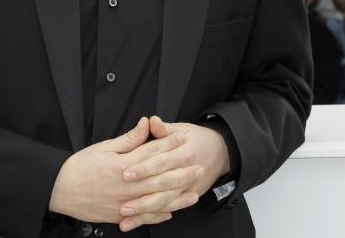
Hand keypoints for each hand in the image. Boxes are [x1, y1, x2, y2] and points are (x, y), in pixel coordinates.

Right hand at [49, 117, 199, 227]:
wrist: (60, 190)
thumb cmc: (80, 167)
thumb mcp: (103, 147)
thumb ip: (128, 139)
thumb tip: (145, 124)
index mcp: (123, 165)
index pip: (152, 153)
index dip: (169, 144)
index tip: (184, 138)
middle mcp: (127, 185)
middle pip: (160, 177)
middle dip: (181, 170)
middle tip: (198, 164)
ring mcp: (124, 202)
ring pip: (156, 199)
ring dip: (177, 195)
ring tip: (193, 191)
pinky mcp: (120, 215)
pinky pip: (143, 217)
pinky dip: (158, 215)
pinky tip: (171, 211)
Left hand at [118, 117, 229, 232]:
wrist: (222, 151)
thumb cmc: (198, 139)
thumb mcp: (182, 129)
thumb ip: (164, 128)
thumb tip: (150, 121)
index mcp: (184, 152)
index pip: (161, 162)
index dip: (143, 168)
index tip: (126, 173)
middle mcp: (187, 172)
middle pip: (162, 186)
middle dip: (142, 196)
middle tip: (123, 203)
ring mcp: (188, 187)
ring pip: (165, 202)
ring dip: (145, 211)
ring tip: (127, 215)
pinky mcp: (188, 196)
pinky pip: (169, 209)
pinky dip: (154, 217)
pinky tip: (138, 222)